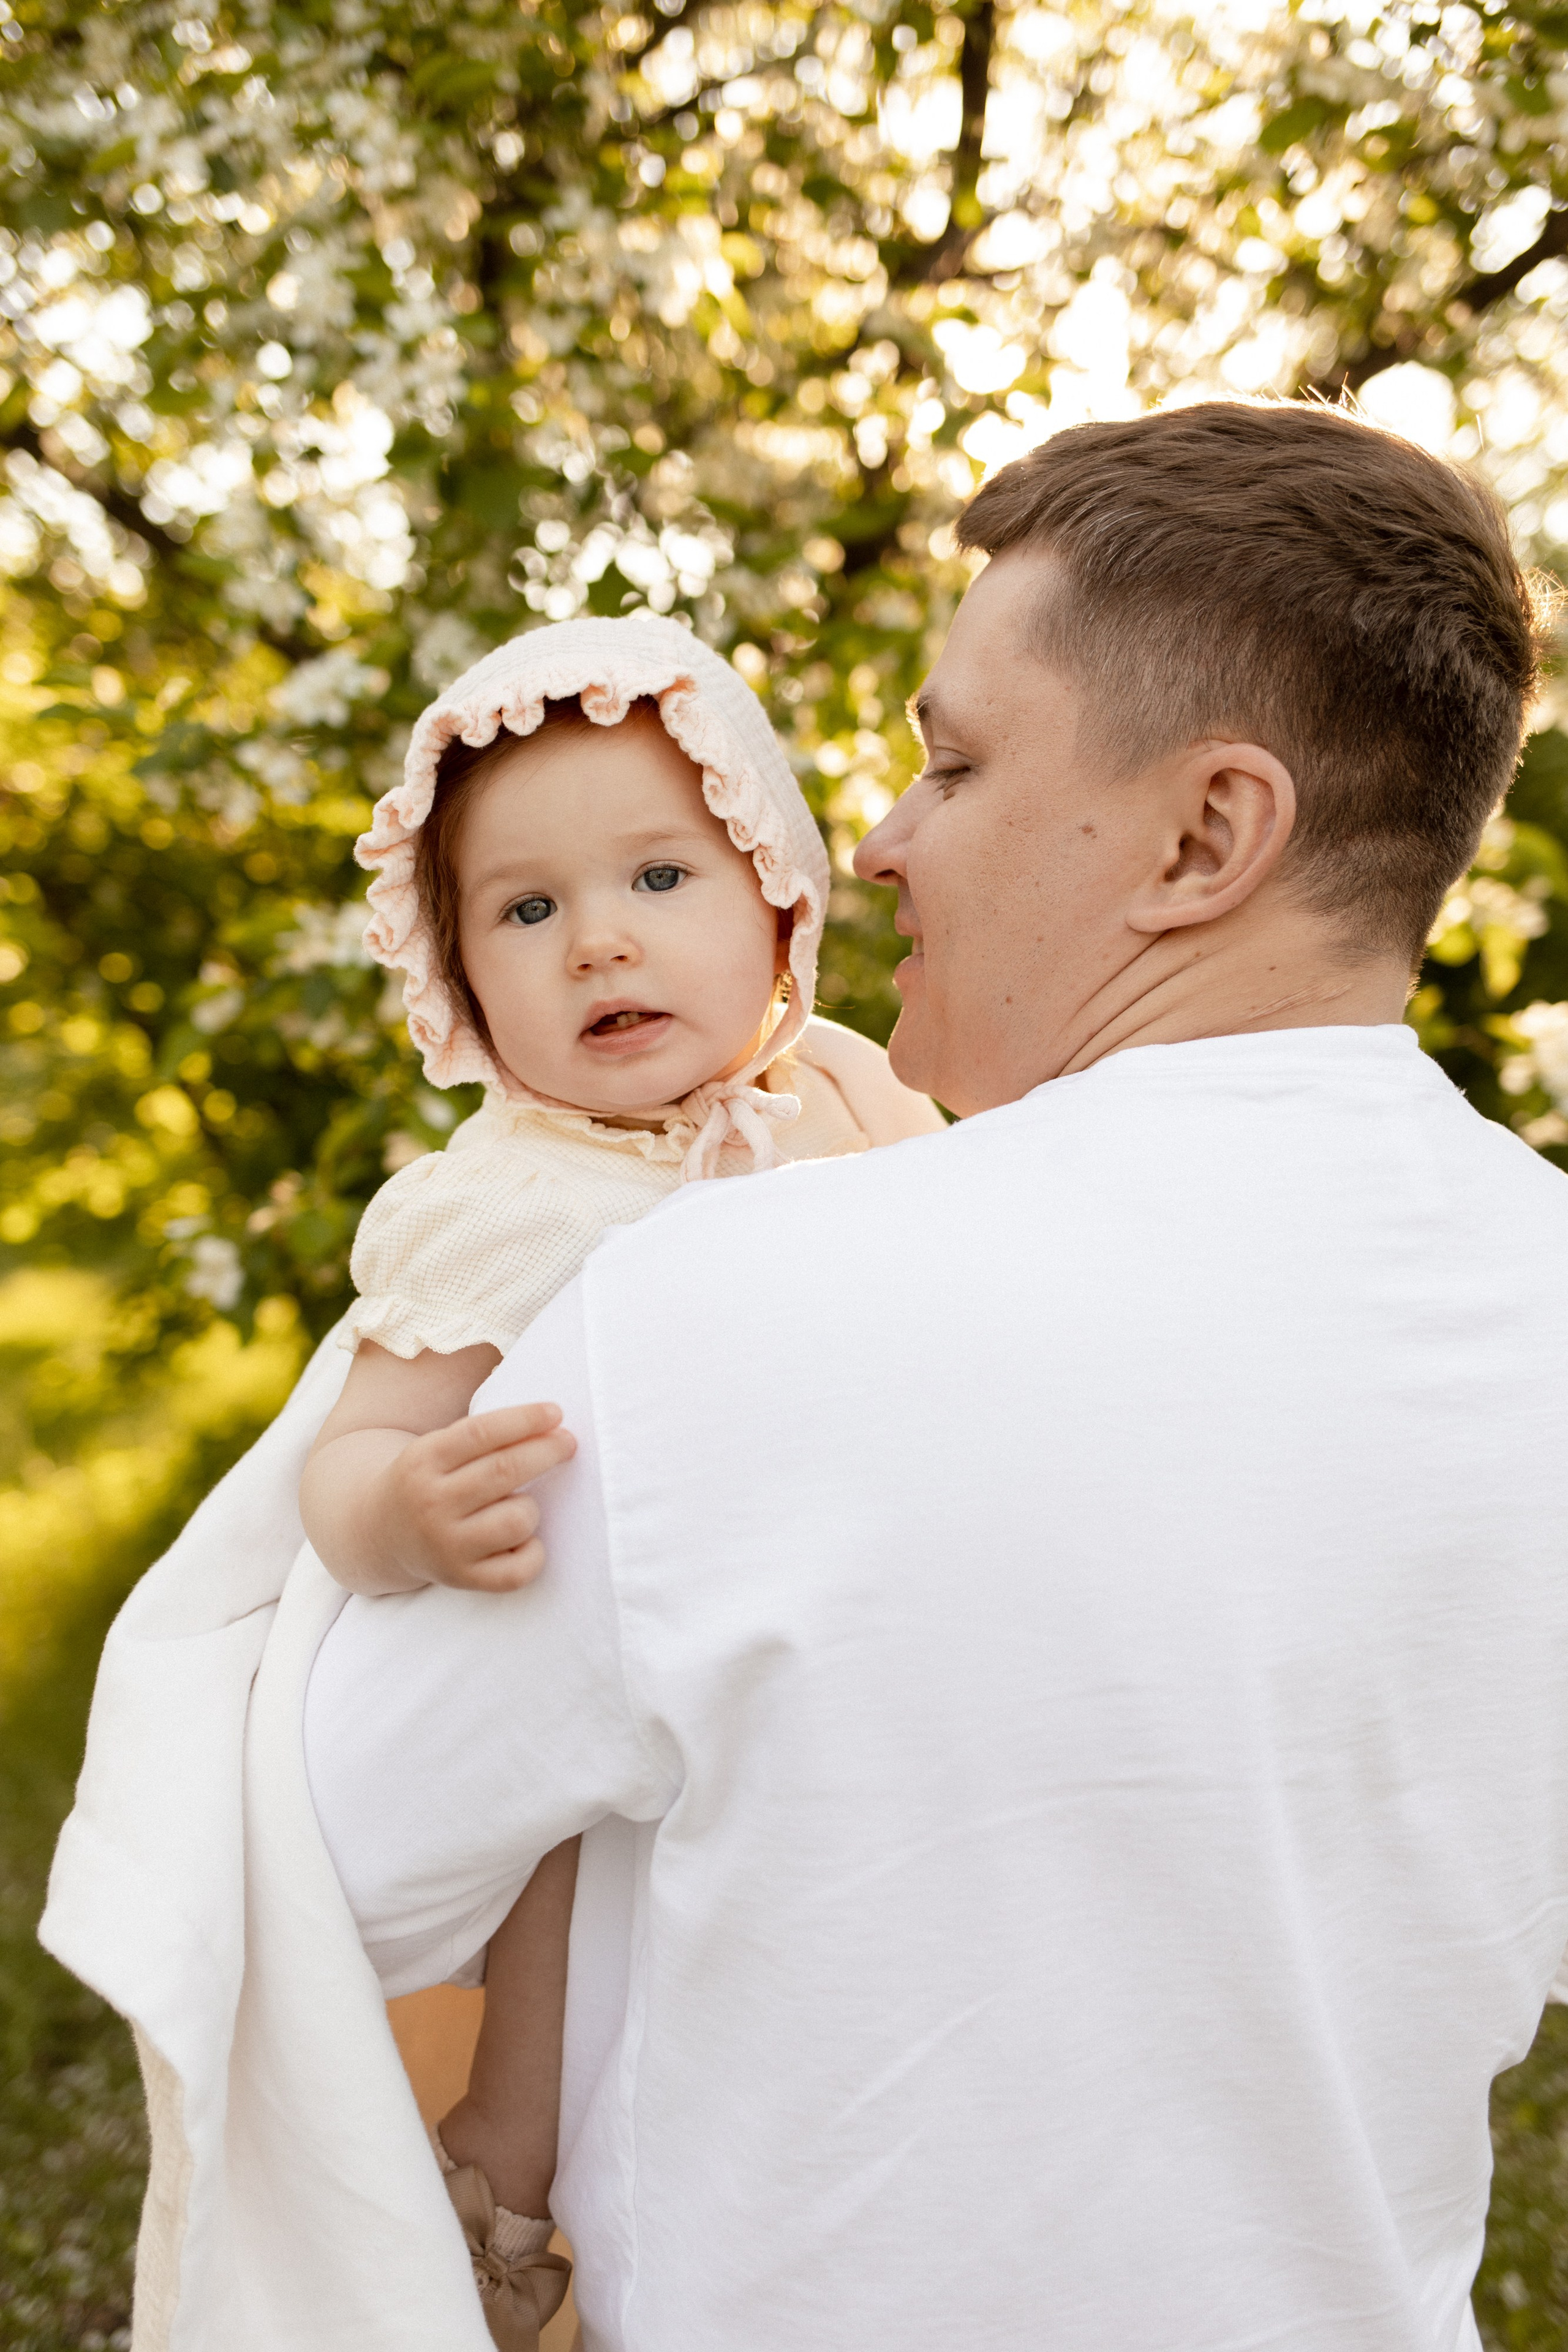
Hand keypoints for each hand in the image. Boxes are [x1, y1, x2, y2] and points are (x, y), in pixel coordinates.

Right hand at [377, 1403, 576, 1591]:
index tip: (556, 1412)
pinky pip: (518, 1570)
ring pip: (518, 1519)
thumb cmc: (430, 1481)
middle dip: (547, 1451)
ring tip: (521, 1505)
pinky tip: (523, 1541)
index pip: (481, 1433)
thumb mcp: (436, 1447)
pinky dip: (533, 1553)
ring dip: (532, 1508)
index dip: (525, 1420)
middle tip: (567, 1443)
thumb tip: (550, 1420)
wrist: (379, 1533)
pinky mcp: (461, 1579)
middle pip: (505, 1471)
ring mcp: (446, 1545)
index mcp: (423, 1460)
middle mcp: (431, 1503)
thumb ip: (482, 1434)